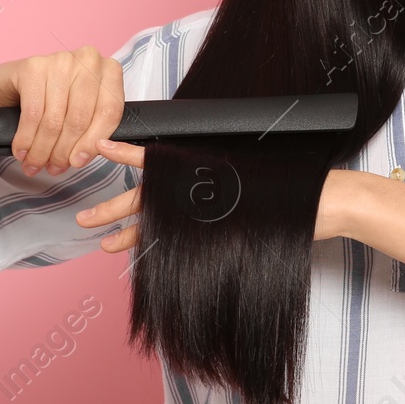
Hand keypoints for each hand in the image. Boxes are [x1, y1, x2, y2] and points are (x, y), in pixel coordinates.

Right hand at [0, 45, 124, 175]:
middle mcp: (88, 60)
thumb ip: (90, 130)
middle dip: (64, 151)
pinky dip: (26, 139)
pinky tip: (21, 152)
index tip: (78, 162)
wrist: (9, 85)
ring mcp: (60, 60)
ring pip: (55, 120)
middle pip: (80, 118)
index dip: (93, 143)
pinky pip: (32, 114)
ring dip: (43, 150)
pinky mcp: (33, 66)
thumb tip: (81, 158)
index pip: (110, 111)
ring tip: (34, 165)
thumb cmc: (52, 101)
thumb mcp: (78, 113)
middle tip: (53, 168)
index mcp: (108, 70)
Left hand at [76, 144, 363, 250]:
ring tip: (100, 242)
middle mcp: (200, 185)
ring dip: (124, 234)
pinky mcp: (216, 233)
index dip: (126, 153)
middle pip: (144, 197)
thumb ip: (217, 172)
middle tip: (83, 218)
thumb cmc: (290, 182)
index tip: (101, 148)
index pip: (157, 156)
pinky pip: (177, 243)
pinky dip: (154, 249)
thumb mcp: (248, 167)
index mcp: (205, 163)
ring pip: (154, 223)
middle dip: (111, 208)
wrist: (321, 199)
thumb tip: (196, 177)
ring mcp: (206, 210)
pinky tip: (135, 254)